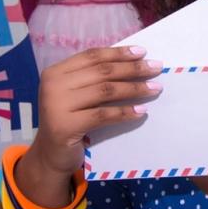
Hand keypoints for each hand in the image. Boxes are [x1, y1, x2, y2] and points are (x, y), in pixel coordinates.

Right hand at [27, 46, 162, 179]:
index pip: (92, 56)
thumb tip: (133, 63)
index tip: (142, 52)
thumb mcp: (76, 95)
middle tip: (156, 68)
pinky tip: (141, 111)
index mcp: (55, 72)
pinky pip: (103, 115)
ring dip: (134, 88)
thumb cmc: (69, 121)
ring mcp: (56, 105)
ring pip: (105, 91)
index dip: (118, 53)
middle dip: (132, 68)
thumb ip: (94, 79)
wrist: (51, 155)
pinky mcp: (65, 126)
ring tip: (155, 88)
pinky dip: (125, 112)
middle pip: (102, 71)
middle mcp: (53, 85)